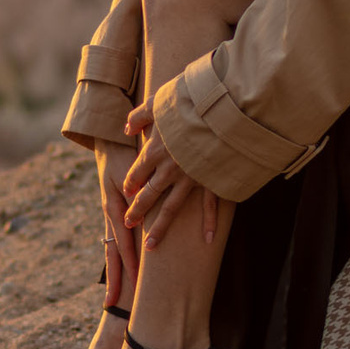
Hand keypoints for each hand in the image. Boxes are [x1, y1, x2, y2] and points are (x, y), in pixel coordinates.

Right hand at [95, 140, 139, 307]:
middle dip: (114, 280)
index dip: (129, 265)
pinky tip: (121, 271)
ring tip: (113, 297)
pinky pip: (115, 241)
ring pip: (112, 251)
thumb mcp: (128, 171)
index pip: (122, 244)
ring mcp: (110, 217)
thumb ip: (135, 192)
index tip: (135, 285)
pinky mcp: (114, 214)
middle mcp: (110, 217)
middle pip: (112, 254)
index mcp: (113, 209)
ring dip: (114, 273)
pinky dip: (118, 258)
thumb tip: (137, 211)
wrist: (109, 142)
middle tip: (112, 305)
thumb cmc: (124, 154)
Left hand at [122, 102, 220, 249]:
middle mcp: (169, 169)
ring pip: (171, 208)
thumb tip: (127, 127)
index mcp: (155, 150)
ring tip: (150, 246)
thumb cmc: (190, 102)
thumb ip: (140, 115)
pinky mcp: (211, 181)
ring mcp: (191, 178)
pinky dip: (209, 223)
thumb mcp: (159, 102)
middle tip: (129, 224)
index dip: (131, 183)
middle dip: (137, 210)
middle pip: (149, 194)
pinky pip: (209, 206)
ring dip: (160, 227)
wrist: (222, 109)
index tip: (127, 193)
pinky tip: (208, 239)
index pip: (137, 172)